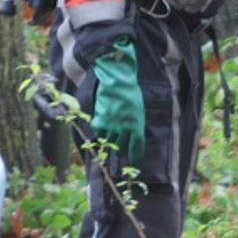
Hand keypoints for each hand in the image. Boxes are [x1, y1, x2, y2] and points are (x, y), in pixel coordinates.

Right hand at [90, 38, 145, 159]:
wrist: (117, 81)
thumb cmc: (130, 94)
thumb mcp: (138, 110)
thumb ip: (135, 125)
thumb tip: (131, 138)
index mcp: (137, 126)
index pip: (136, 147)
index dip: (134, 154)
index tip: (133, 157)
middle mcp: (125, 128)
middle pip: (121, 148)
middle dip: (121, 150)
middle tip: (120, 149)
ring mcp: (112, 126)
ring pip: (109, 142)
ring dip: (110, 141)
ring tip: (111, 136)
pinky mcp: (100, 121)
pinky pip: (99, 133)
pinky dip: (101, 131)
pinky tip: (103, 124)